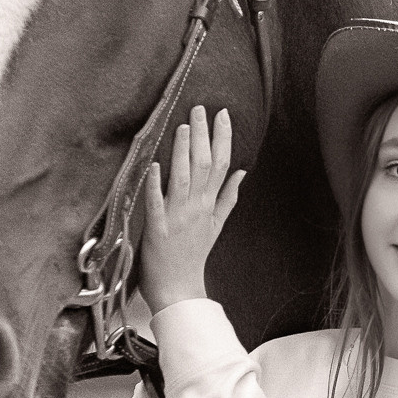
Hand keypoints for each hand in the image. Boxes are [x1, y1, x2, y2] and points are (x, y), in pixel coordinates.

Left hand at [137, 106, 244, 311]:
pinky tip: (154, 165)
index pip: (222, 164)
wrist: (179, 288)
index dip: (223, 138)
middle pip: (205, 165)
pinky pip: (156, 204)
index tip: (222, 114)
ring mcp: (177, 217)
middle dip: (203, 135)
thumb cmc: (194, 255)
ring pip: (183, 178)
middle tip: (200, 108)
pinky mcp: (156, 229)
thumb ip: (228, 197)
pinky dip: (156, 185)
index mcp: (209, 204)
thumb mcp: (216, 225)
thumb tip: (242, 173)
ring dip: (183, 151)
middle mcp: (196, 207)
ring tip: (183, 127)